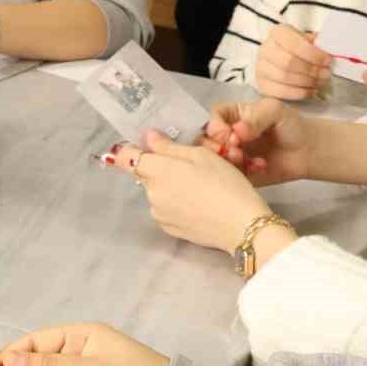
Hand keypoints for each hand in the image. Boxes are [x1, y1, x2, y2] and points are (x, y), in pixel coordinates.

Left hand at [114, 130, 284, 255]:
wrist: (241, 225)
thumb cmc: (225, 184)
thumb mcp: (201, 155)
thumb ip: (169, 147)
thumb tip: (148, 137)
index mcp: (157, 171)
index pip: (125, 158)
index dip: (131, 149)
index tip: (146, 147)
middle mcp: (151, 193)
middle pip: (145, 174)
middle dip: (160, 168)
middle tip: (190, 167)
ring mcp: (158, 214)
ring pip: (157, 192)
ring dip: (169, 187)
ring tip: (199, 188)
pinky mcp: (167, 228)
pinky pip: (165, 209)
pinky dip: (176, 204)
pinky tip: (198, 204)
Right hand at [203, 97, 315, 185]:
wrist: (307, 152)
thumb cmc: (291, 126)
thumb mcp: (276, 110)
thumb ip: (256, 116)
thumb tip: (237, 131)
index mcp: (230, 115)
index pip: (209, 118)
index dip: (214, 128)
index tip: (229, 136)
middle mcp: (225, 135)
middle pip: (202, 141)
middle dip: (216, 148)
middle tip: (235, 152)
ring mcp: (227, 156)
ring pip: (210, 160)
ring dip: (226, 162)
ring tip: (245, 160)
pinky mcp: (234, 174)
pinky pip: (225, 176)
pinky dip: (240, 173)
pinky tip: (258, 167)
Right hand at [255, 24, 329, 100]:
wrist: (284, 57)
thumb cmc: (300, 48)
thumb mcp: (309, 40)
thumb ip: (317, 44)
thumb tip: (328, 50)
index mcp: (278, 33)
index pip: (294, 44)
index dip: (312, 54)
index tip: (327, 60)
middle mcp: (265, 49)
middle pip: (288, 62)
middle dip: (311, 70)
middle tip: (326, 74)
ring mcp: (260, 68)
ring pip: (284, 78)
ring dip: (306, 82)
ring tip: (320, 82)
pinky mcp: (262, 84)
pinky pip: (280, 92)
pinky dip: (298, 93)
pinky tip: (310, 91)